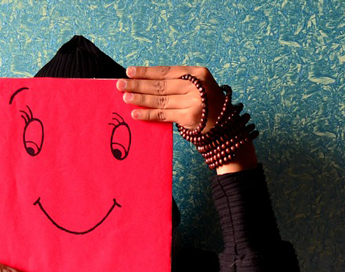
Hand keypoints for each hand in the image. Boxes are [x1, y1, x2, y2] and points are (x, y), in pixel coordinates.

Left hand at [117, 65, 257, 172]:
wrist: (224, 126)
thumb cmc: (205, 103)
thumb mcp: (196, 86)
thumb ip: (176, 82)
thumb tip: (144, 81)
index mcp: (198, 73)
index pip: (167, 71)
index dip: (147, 71)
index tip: (129, 71)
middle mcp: (196, 86)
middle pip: (161, 85)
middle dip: (138, 84)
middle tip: (120, 84)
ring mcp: (194, 102)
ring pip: (160, 100)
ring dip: (140, 99)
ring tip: (125, 97)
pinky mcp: (189, 118)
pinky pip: (163, 115)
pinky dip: (147, 114)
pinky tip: (135, 113)